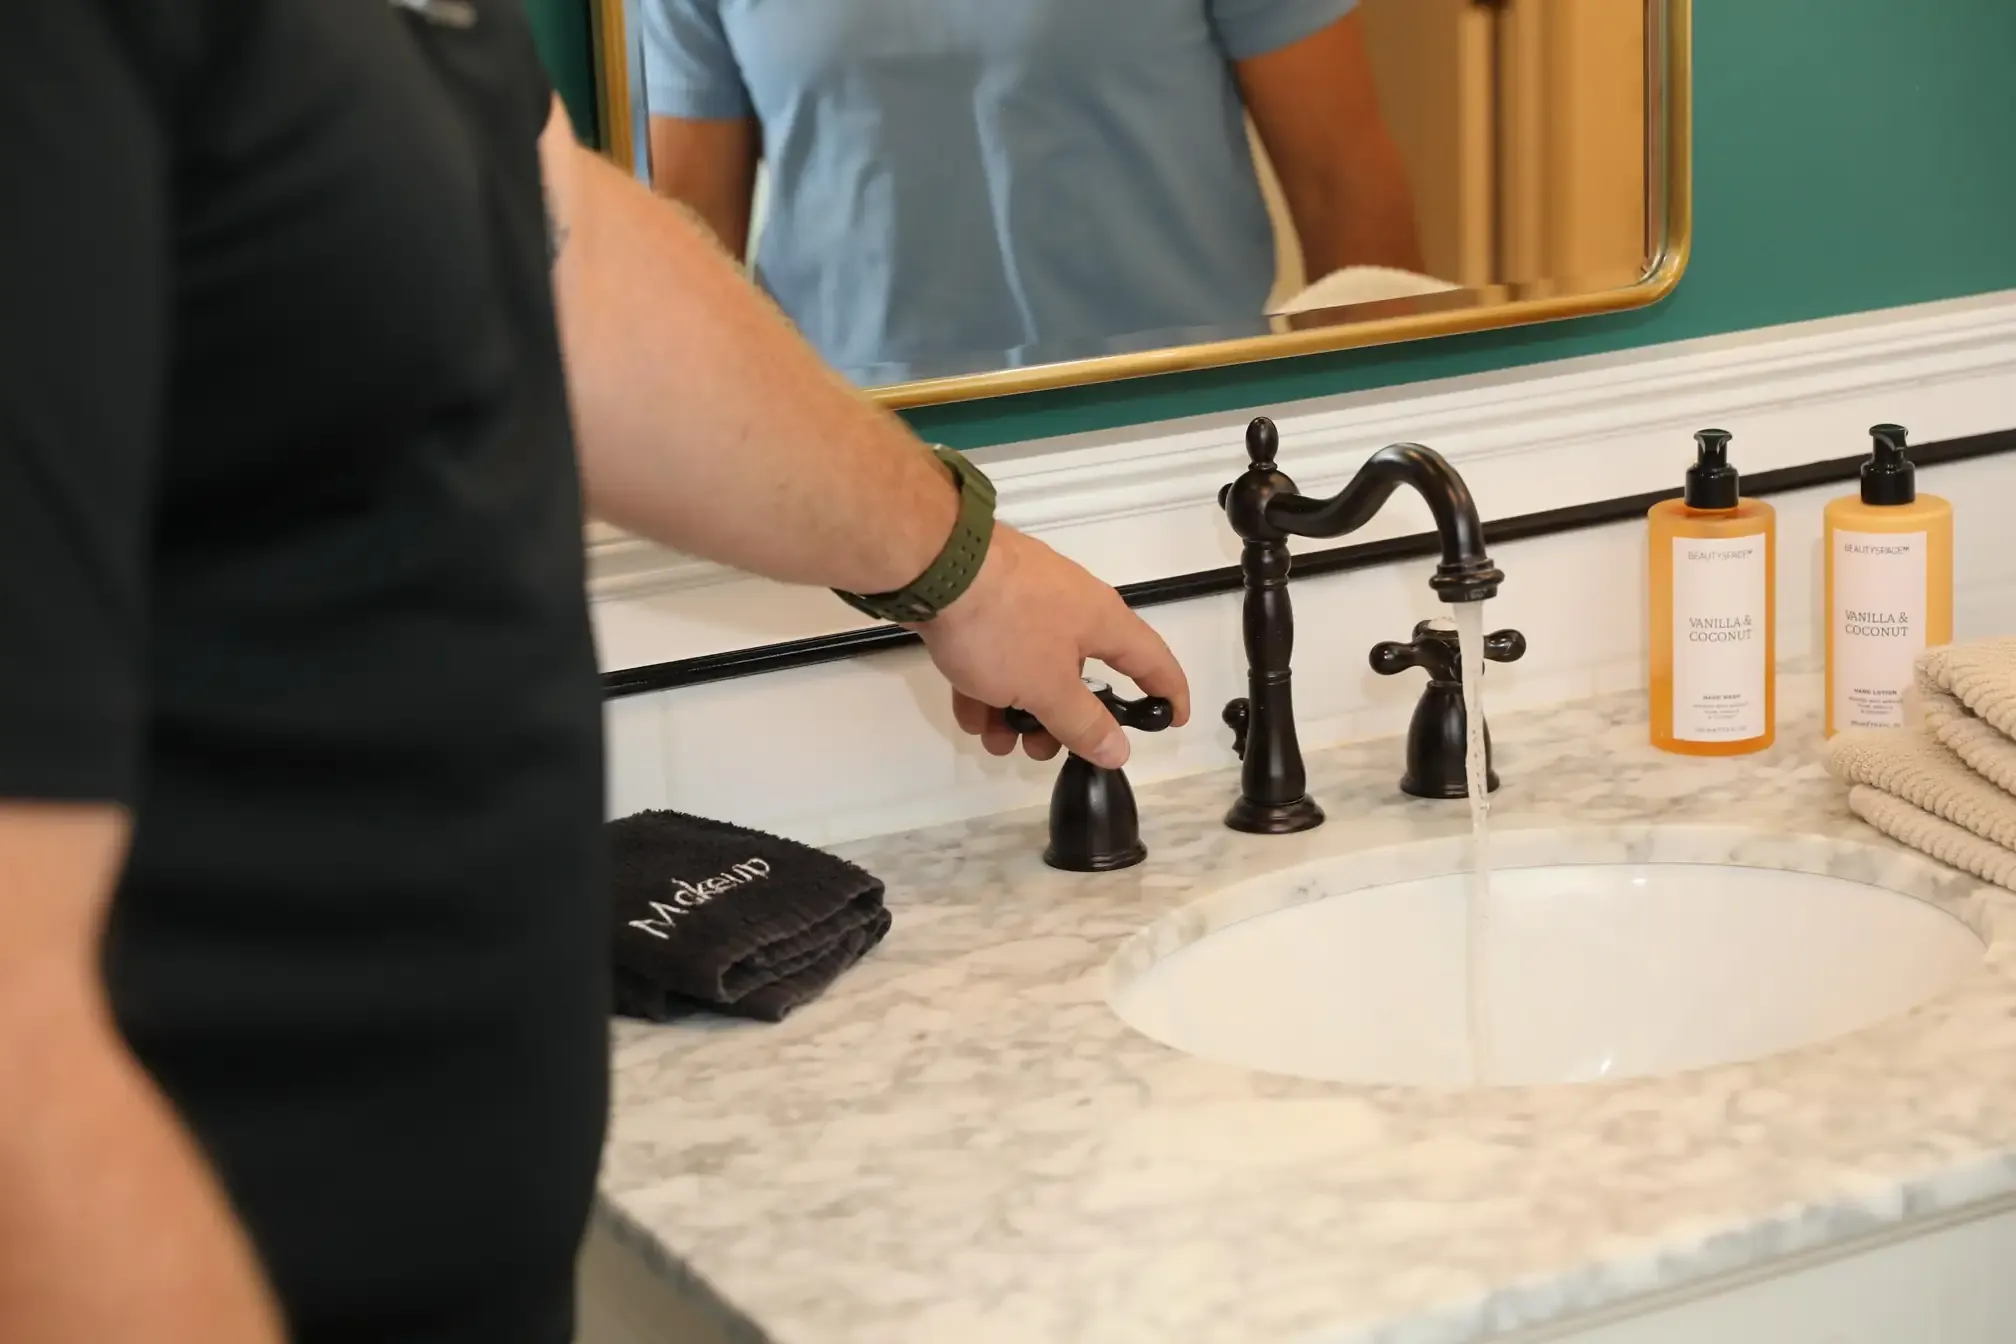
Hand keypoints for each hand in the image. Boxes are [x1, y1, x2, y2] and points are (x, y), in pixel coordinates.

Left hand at [912, 527, 1189, 767]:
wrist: (935, 564)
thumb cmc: (1005, 625)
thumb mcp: (1047, 687)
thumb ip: (1083, 723)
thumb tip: (1119, 750)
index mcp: (1103, 621)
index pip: (1152, 661)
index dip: (1168, 693)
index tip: (1173, 720)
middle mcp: (1071, 607)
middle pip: (1081, 674)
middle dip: (1061, 721)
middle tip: (1041, 750)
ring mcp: (1024, 601)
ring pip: (1032, 668)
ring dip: (1017, 712)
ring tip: (993, 740)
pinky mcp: (983, 602)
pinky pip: (996, 654)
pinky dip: (987, 687)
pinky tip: (969, 715)